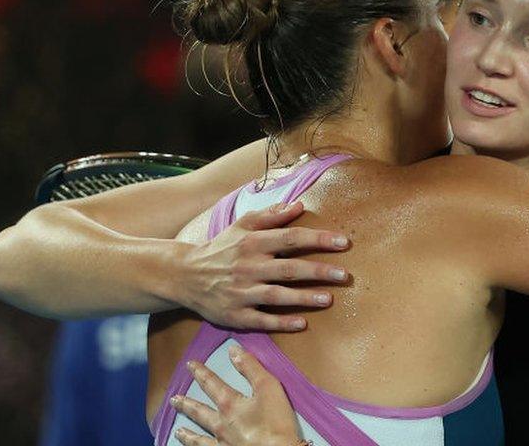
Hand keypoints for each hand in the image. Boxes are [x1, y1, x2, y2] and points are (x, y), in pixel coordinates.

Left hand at [171, 347, 301, 445]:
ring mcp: (222, 444)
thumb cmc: (276, 421)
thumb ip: (251, 367)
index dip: (201, 373)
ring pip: (198, 438)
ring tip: (178, 431)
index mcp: (230, 404)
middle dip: (187, 404)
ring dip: (188, 434)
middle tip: (174, 399)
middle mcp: (221, 424)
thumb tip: (233, 351)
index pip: (212, 384)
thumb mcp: (268, 387)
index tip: (190, 365)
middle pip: (200, 411)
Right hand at [177, 201, 350, 330]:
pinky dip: (281, 322)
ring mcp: (241, 292)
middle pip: (288, 269)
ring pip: (277, 296)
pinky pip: (261, 320)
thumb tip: (300, 205)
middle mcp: (247, 267)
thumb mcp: (241, 226)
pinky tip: (302, 323)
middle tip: (344, 275)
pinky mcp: (234, 315)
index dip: (318, 240)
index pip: (290, 238)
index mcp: (252, 243)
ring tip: (329, 299)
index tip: (344, 242)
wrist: (184, 276)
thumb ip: (271, 216)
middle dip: (318, 271)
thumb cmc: (222, 248)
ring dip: (303, 298)